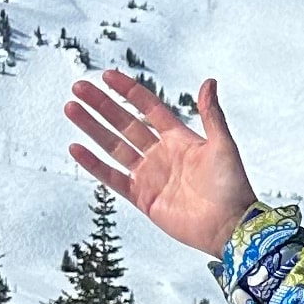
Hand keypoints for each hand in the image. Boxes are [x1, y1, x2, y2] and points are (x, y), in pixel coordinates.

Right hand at [64, 69, 259, 258]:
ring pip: (113, 146)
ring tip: (71, 108)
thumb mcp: (223, 145)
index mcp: (179, 139)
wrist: (230, 227)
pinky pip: (112, 177)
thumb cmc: (232, 186)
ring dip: (92, 128)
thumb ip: (211, 114)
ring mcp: (150, 176)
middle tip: (79, 87)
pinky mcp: (142, 198)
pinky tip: (76, 148)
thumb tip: (209, 81)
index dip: (128, 91)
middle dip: (102, 105)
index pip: (148, 107)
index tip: (107, 76)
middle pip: (124, 123)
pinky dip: (94, 164)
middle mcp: (161, 154)